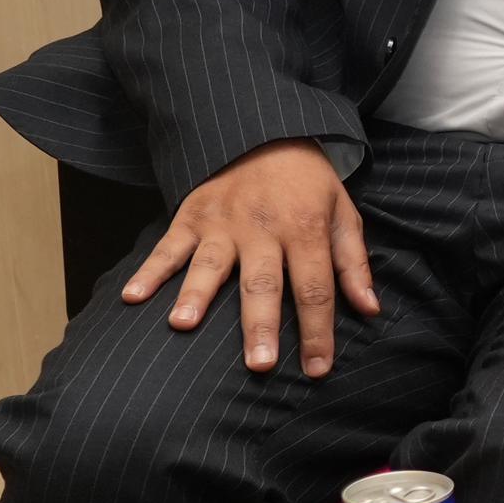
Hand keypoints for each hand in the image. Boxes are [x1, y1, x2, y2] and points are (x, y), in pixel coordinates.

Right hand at [125, 139, 376, 375]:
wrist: (266, 133)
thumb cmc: (309, 185)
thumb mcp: (343, 213)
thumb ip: (353, 263)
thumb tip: (370, 309)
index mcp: (306, 229)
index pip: (315, 288)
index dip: (317, 330)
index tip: (316, 369)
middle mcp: (264, 228)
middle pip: (262, 283)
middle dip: (260, 325)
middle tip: (258, 364)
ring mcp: (224, 222)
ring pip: (209, 263)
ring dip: (195, 295)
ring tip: (182, 325)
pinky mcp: (192, 215)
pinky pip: (167, 246)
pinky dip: (149, 270)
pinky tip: (132, 296)